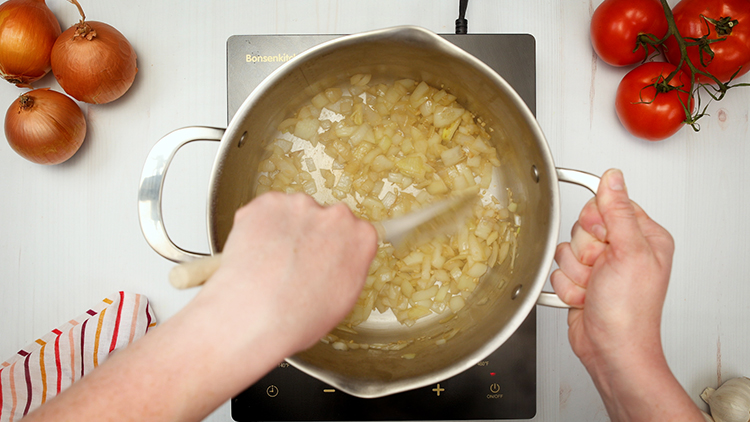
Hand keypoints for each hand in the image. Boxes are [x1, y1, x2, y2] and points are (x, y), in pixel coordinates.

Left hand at [195, 191, 378, 356]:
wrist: (258, 318)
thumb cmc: (301, 318)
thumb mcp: (345, 297)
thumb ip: (349, 264)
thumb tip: (338, 257)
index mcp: (361, 236)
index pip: (352, 230)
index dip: (333, 245)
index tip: (323, 257)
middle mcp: (335, 214)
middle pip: (323, 218)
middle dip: (309, 234)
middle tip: (293, 263)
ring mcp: (300, 205)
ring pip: (292, 213)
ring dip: (283, 229)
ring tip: (271, 263)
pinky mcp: (267, 203)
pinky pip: (263, 211)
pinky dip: (257, 226)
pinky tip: (256, 253)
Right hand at [550, 170, 703, 421]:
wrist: (612, 350)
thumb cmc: (629, 312)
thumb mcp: (629, 253)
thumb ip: (618, 211)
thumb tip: (613, 177)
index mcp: (643, 236)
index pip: (607, 204)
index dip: (598, 221)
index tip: (605, 241)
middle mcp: (622, 248)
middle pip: (582, 226)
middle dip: (585, 252)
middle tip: (600, 270)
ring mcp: (600, 266)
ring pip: (566, 249)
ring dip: (575, 273)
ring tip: (593, 288)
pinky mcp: (580, 281)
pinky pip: (558, 270)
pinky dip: (567, 287)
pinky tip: (584, 298)